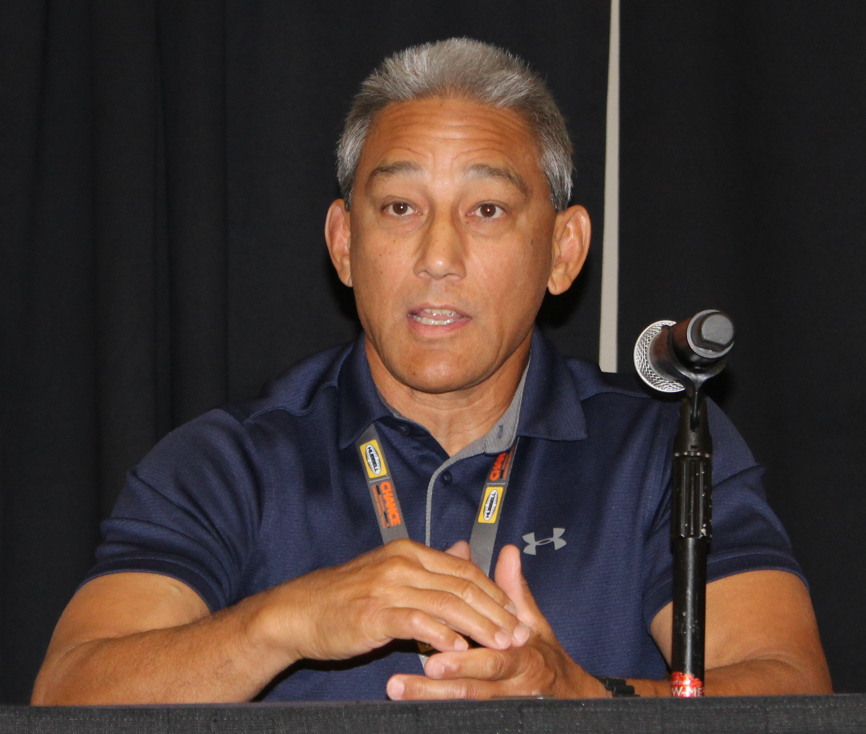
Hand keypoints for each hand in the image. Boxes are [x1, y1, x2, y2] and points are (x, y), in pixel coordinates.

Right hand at [256, 538, 529, 664]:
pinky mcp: (375, 614)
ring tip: (501, 645)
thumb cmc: (345, 597)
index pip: (464, 569)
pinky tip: (460, 650)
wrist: (299, 611)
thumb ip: (426, 568)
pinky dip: (444, 636)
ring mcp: (388, 587)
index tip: (516, 613)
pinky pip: (419, 623)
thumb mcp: (388, 573)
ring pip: (448, 604)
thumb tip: (461, 554)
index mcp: (408, 552)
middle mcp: (402, 564)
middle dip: (497, 612)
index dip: (494, 592)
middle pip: (463, 586)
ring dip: (480, 626)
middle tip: (520, 634)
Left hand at [385, 544, 604, 699]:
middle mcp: (512, 684)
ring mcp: (501, 702)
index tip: (431, 659)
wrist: (565, 691)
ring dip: (429, 697)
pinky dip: (438, 706)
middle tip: (401, 682)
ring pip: (465, 703)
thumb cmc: (541, 651)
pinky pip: (465, 712)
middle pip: (475, 689)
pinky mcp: (491, 712)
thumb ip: (514, 589)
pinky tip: (410, 704)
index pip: (493, 659)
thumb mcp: (532, 620)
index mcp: (521, 656)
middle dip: (439, 685)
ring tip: (397, 689)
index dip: (464, 662)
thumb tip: (508, 551)